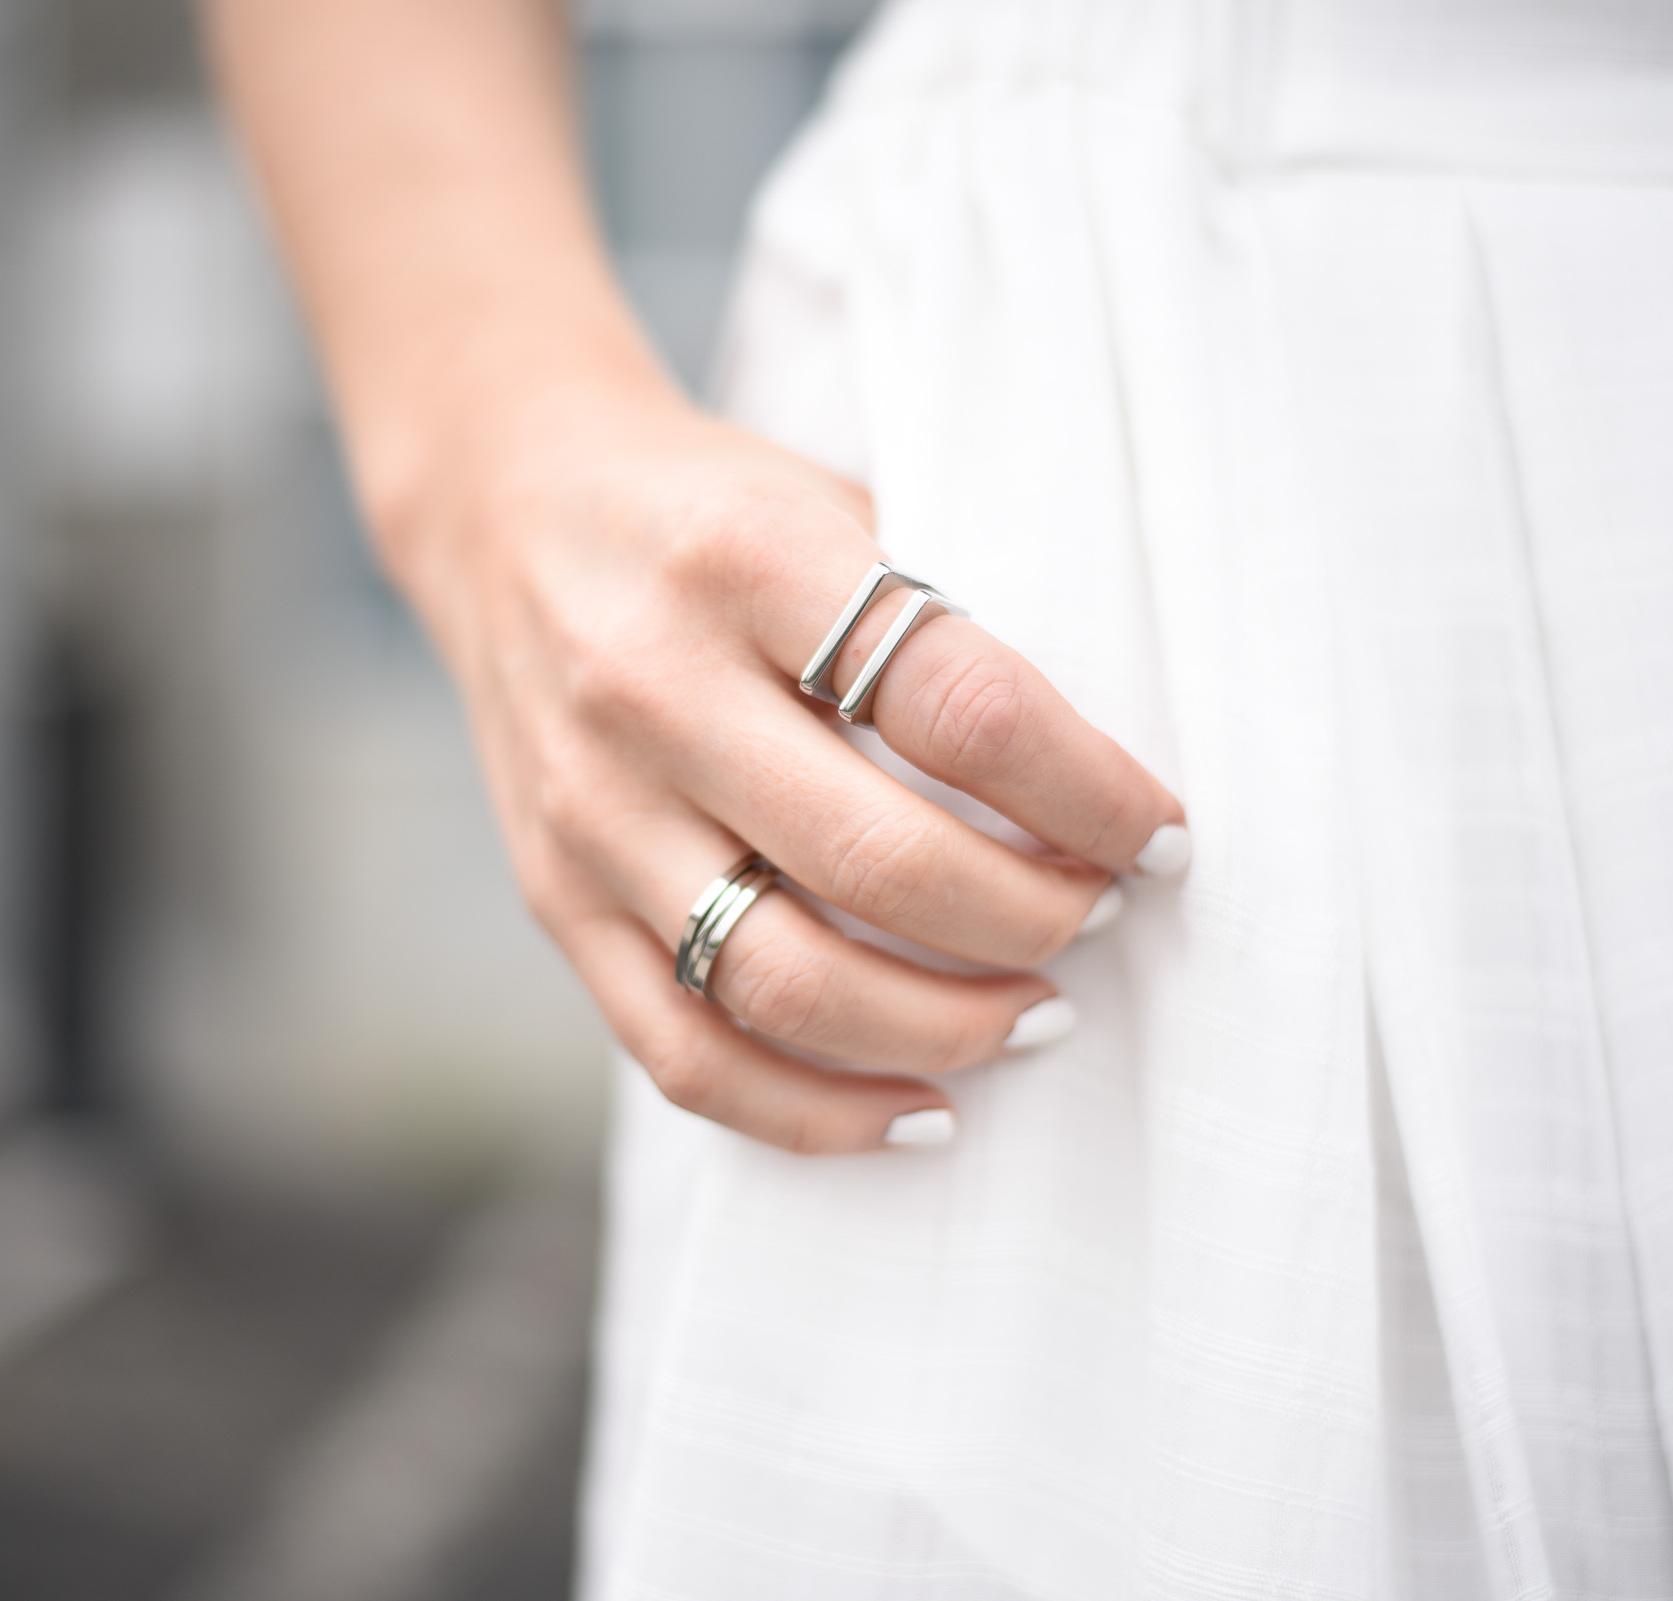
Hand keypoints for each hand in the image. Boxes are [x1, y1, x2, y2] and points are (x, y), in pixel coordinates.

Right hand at [391, 391, 1187, 1153]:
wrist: (509, 510)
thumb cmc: (716, 513)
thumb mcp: (835, 503)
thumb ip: (940, 627)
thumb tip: (1101, 787)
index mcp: (749, 562)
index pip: (964, 706)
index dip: (1092, 792)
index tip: (1162, 835)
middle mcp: (654, 689)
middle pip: (885, 862)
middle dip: (1036, 918)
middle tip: (1104, 917)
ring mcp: (593, 812)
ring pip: (789, 984)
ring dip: (946, 1028)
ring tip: (1040, 1014)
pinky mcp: (556, 901)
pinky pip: (688, 1055)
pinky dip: (819, 1113)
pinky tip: (923, 1110)